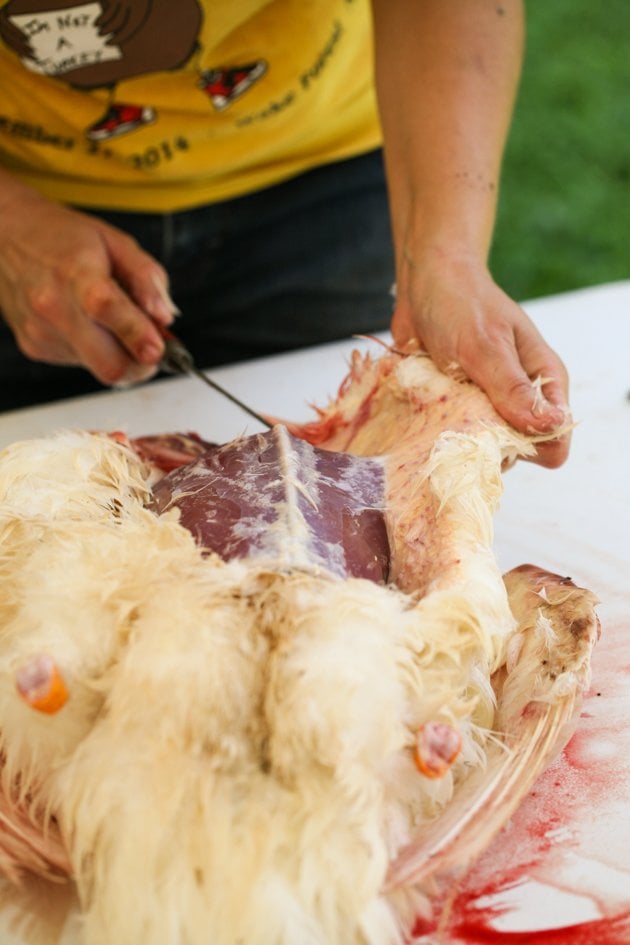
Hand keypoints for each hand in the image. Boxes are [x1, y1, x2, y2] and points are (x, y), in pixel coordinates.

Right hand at [0, 182, 175, 385]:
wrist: (4, 236)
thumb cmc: (62, 237)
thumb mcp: (115, 241)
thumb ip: (147, 279)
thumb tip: (164, 317)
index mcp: (75, 274)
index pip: (107, 310)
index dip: (138, 335)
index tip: (159, 349)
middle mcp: (52, 308)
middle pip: (108, 365)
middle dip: (140, 365)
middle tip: (153, 346)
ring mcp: (41, 333)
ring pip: (98, 367)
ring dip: (118, 353)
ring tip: (111, 320)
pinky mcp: (35, 348)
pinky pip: (81, 363)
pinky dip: (96, 350)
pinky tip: (87, 323)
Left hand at [391, 251, 570, 467]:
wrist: (425, 284)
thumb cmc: (462, 304)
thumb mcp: (486, 345)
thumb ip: (513, 388)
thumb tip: (552, 425)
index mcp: (543, 380)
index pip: (555, 435)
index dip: (530, 445)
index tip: (494, 433)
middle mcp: (520, 398)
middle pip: (516, 449)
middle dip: (488, 443)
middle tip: (459, 415)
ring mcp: (488, 404)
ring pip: (482, 446)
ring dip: (459, 436)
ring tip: (439, 406)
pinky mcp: (459, 406)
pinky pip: (453, 435)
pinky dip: (439, 428)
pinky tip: (426, 407)